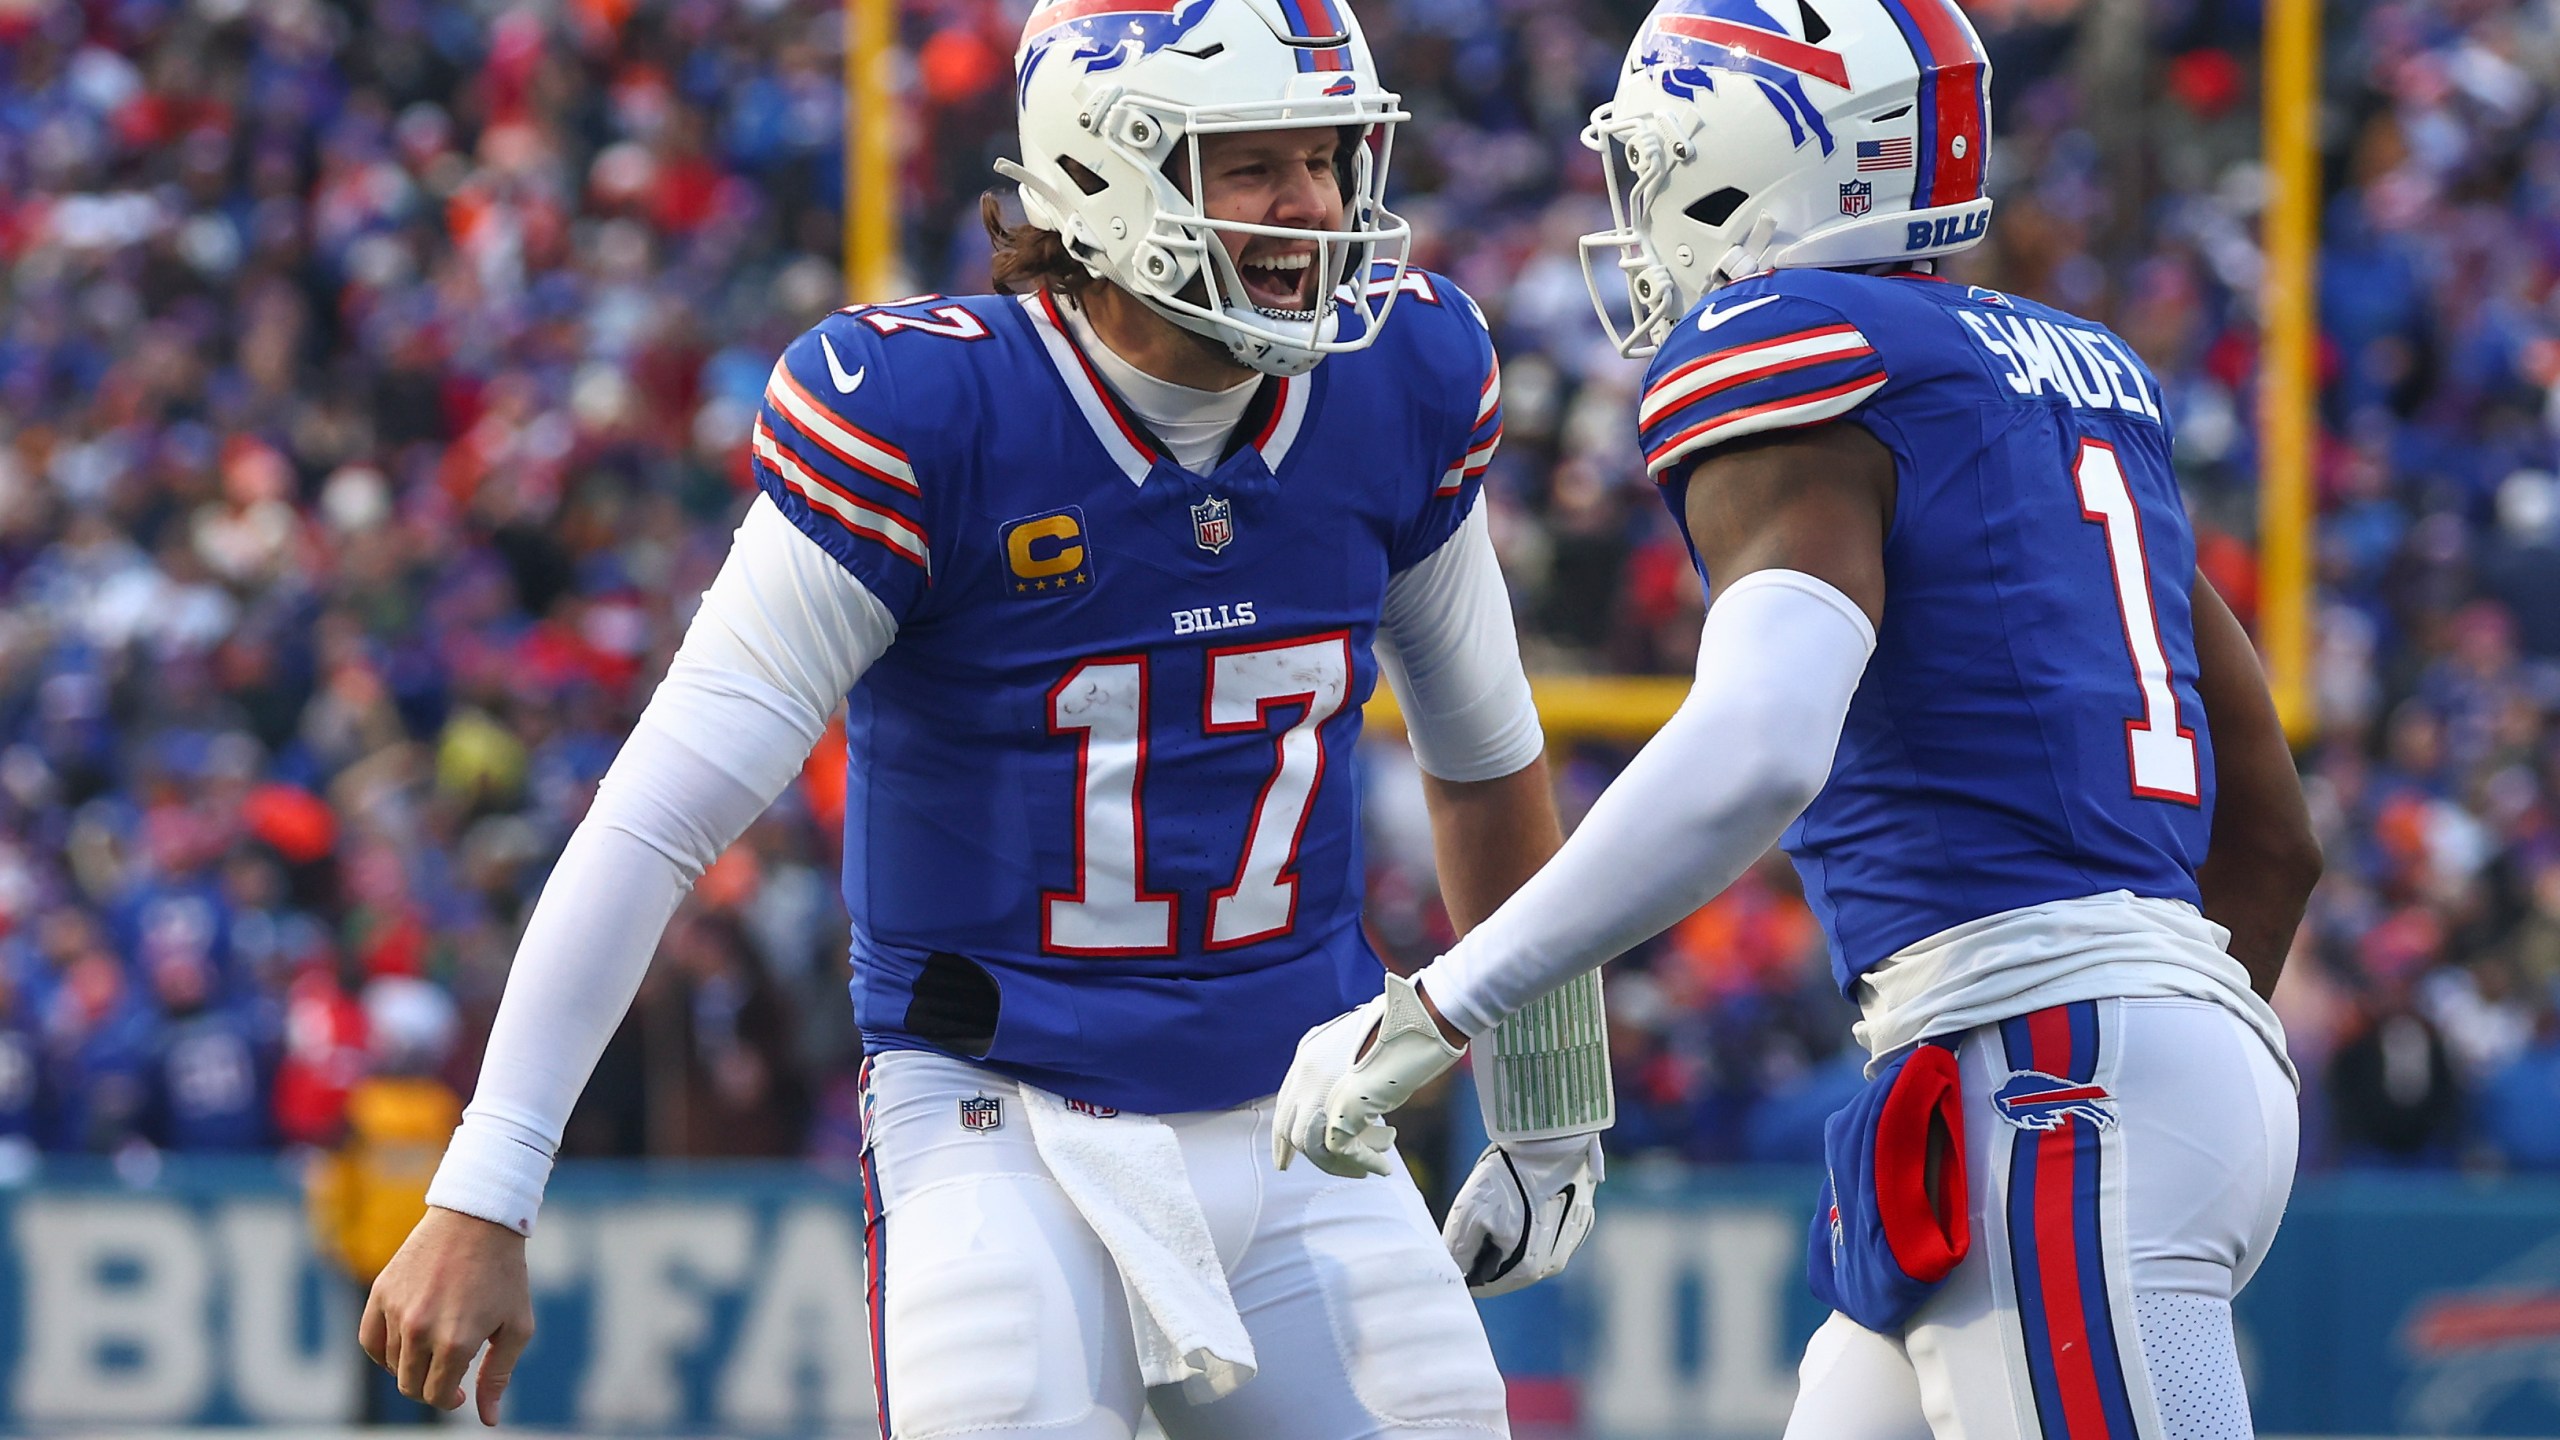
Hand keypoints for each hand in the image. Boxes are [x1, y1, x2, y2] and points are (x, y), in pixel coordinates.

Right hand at [358, 1206, 535, 1425]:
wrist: (479, 1218)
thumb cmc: (504, 1273)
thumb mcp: (516, 1326)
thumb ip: (498, 1375)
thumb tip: (487, 1420)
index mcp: (456, 1342)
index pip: (435, 1395)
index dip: (448, 1400)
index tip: (458, 1393)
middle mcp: (420, 1330)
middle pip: (410, 1385)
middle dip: (429, 1387)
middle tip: (447, 1374)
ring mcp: (397, 1311)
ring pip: (391, 1364)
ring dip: (411, 1365)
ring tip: (436, 1345)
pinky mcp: (381, 1292)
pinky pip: (369, 1340)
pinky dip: (382, 1350)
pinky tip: (404, 1344)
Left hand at [1273, 973, 1464, 1177]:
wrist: (1424, 1015)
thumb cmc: (1408, 1026)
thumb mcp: (1366, 1050)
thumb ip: (1349, 1077)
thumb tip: (1357, 1112)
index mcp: (1309, 1053)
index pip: (1286, 1104)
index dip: (1286, 1137)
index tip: (1289, 1158)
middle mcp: (1306, 1070)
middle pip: (1291, 1129)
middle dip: (1309, 1158)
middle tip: (1342, 1169)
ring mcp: (1319, 1087)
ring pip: (1312, 1146)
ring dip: (1343, 1163)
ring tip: (1375, 1163)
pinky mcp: (1340, 1104)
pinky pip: (1340, 1149)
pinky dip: (1364, 1161)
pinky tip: (1383, 1164)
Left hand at [1442, 1133, 1602, 1295]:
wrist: (1549, 1142)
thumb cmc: (1507, 1178)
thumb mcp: (1469, 1213)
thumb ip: (1459, 1250)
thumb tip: (1457, 1271)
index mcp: (1527, 1269)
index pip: (1486, 1285)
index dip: (1467, 1268)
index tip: (1459, 1243)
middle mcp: (1553, 1264)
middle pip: (1508, 1270)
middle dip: (1488, 1252)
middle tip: (1479, 1219)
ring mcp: (1569, 1243)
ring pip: (1528, 1252)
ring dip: (1511, 1238)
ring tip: (1502, 1205)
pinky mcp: (1579, 1220)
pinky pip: (1548, 1232)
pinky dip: (1532, 1224)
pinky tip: (1524, 1199)